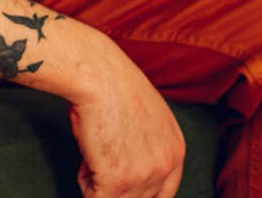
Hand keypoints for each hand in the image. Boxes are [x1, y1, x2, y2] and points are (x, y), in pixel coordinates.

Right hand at [66, 41, 184, 197]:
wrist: (98, 75)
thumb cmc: (112, 86)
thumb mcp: (147, 117)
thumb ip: (148, 146)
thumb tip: (128, 166)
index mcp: (176, 149)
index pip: (164, 193)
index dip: (139, 192)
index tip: (121, 184)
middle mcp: (167, 165)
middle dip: (115, 185)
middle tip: (100, 163)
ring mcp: (144, 175)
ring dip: (98, 182)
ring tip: (93, 154)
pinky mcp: (117, 181)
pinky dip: (85, 182)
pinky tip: (86, 159)